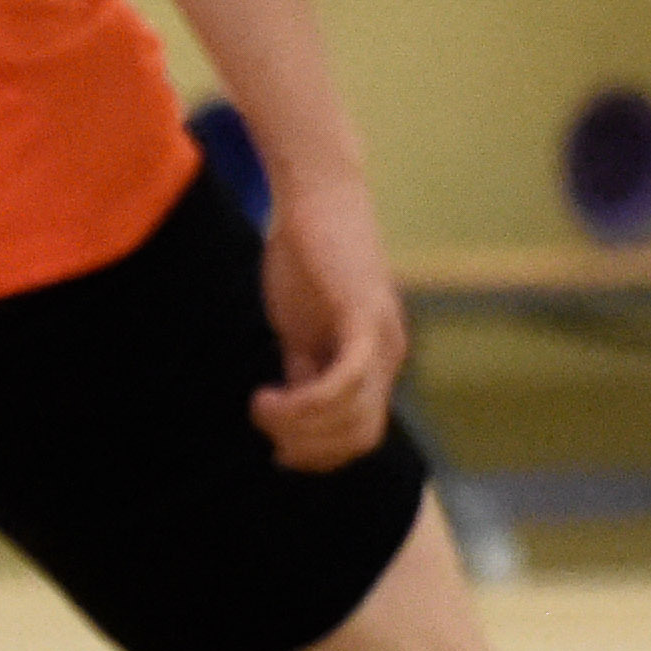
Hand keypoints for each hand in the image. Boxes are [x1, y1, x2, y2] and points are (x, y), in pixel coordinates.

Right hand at [251, 171, 408, 469]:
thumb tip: (294, 411)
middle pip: (359, 438)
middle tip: (265, 427)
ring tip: (261, 407)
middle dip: (307, 447)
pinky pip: (346, 382)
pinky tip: (269, 398)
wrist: (315, 195)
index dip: (320, 455)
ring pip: (351, 418)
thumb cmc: (306, 255)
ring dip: (298, 427)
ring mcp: (382, 338)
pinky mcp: (364, 317)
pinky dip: (307, 402)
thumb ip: (305, 366)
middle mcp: (389, 355)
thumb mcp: (302, 325)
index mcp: (378, 360)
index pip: (361, 436)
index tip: (278, 448)